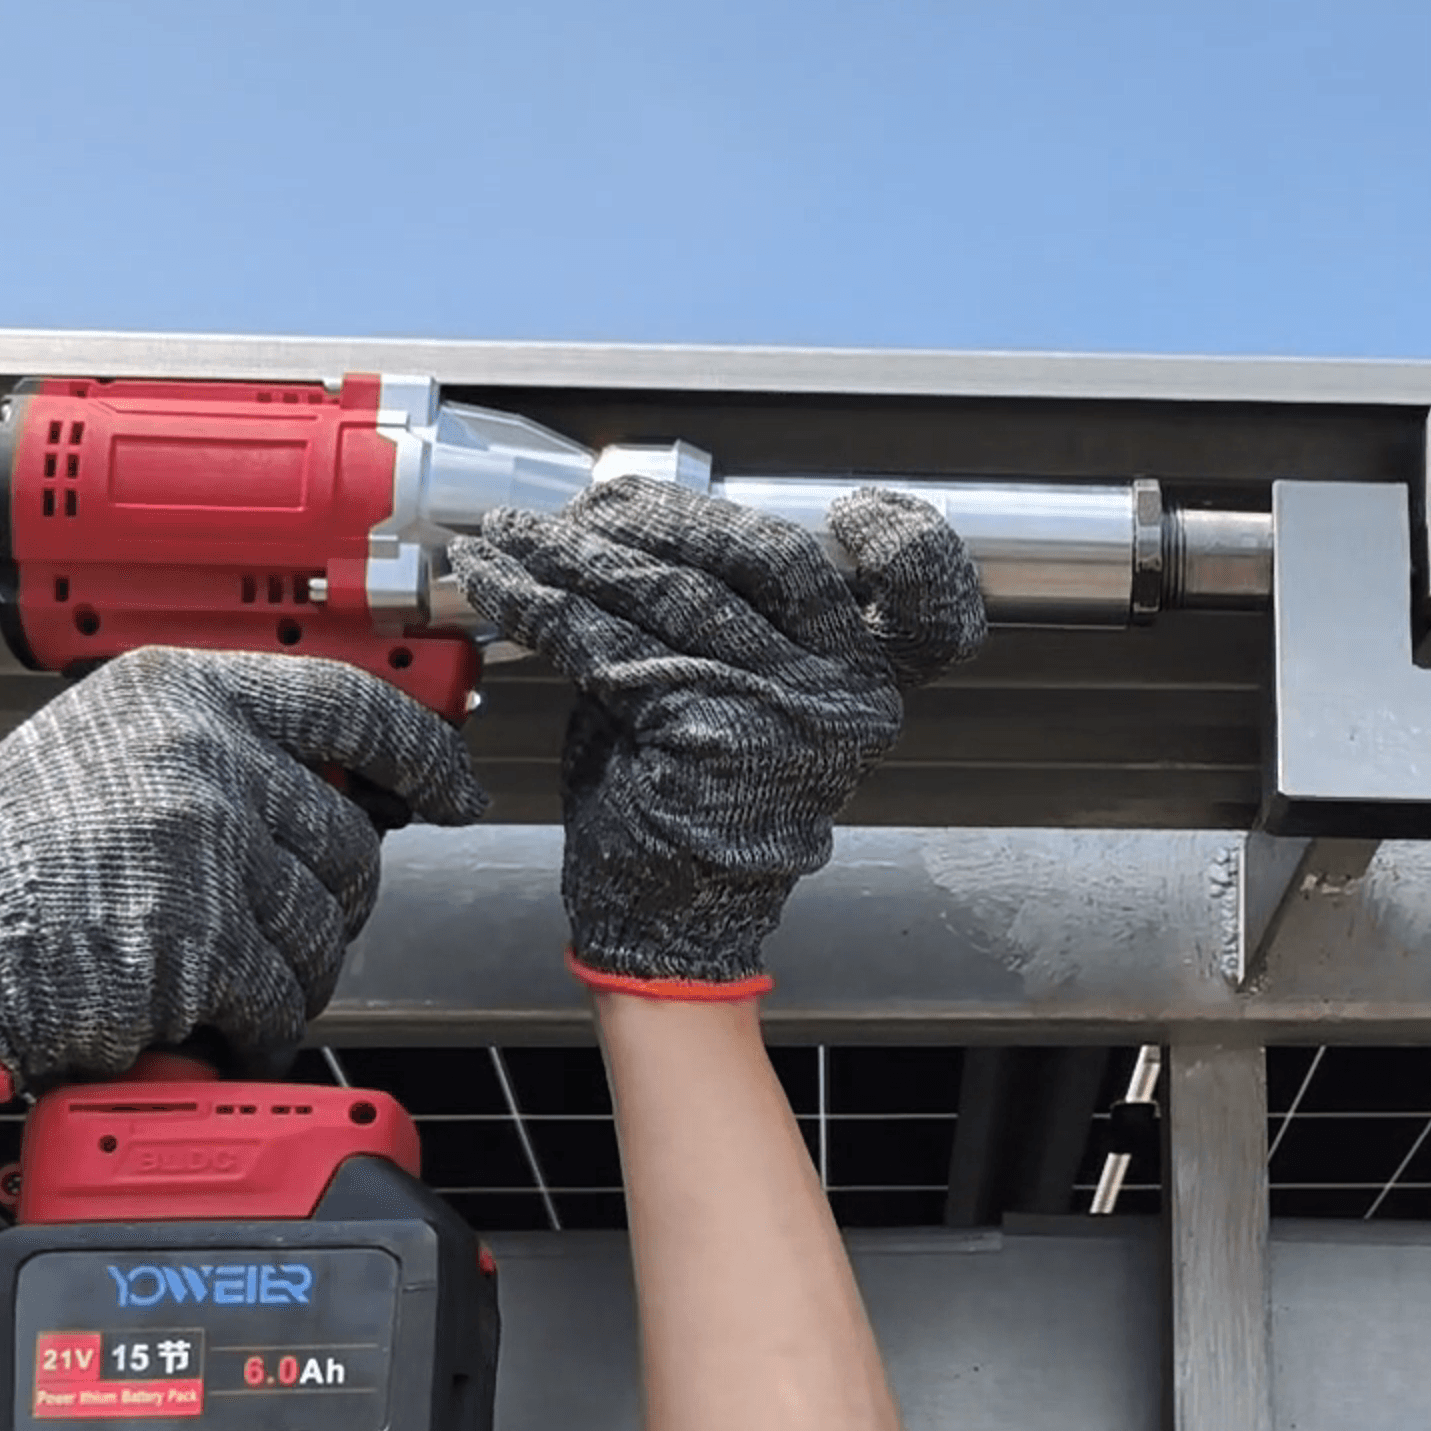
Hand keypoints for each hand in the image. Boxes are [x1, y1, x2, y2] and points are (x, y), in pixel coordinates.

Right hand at [0, 647, 486, 1094]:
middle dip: (327, 900)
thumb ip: (213, 746)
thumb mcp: (104, 750)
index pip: (351, 706)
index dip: (423, 752)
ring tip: (220, 975)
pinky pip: (281, 997)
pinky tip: (211, 1021)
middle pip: (347, 841)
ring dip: (290, 970)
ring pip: (323, 927)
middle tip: (269, 925)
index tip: (455, 787)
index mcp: (183, 692)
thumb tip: (334, 783)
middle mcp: (202, 757)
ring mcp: (204, 849)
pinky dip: (259, 1026)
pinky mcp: (200, 944)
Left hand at [452, 479, 987, 992]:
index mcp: (865, 686)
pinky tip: (503, 581)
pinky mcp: (699, 727)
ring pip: (673, 590)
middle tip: (593, 507)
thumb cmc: (698, 813)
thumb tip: (648, 528)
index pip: (926, 606)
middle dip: (668, 518)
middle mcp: (838, 697)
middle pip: (772, 557)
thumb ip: (722, 618)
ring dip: (574, 551)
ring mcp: (777, 711)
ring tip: (517, 535)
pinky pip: (606, 636)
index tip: (856, 512)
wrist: (671, 923)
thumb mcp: (734, 701)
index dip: (907, 546)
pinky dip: (538, 601)